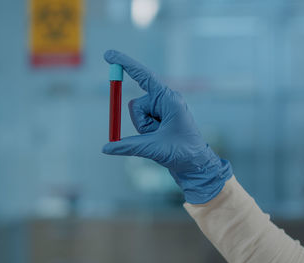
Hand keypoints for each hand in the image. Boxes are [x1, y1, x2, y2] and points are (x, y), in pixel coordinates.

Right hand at [102, 50, 231, 203]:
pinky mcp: (159, 118)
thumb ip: (128, 146)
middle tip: (155, 134)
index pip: (143, 76)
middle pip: (136, 104)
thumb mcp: (154, 148)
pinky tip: (159, 140)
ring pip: (137, 114)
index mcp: (169, 99)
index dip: (126, 64)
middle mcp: (165, 100)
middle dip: (140, 122)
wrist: (196, 165)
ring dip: (143, 129)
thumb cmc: (183, 153)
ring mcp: (162, 109)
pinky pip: (141, 121)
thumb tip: (106, 147)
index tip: (109, 56)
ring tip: (160, 139)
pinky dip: (144, 132)